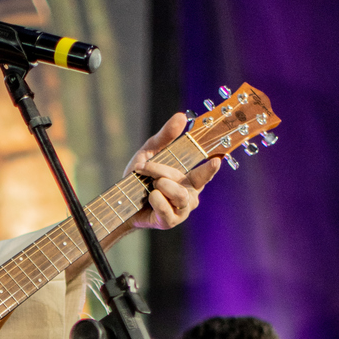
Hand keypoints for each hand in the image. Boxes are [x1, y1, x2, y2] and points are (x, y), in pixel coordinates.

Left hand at [125, 112, 220, 229]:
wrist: (121, 203)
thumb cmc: (138, 180)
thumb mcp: (150, 153)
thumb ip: (166, 136)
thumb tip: (181, 116)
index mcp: (189, 179)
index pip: (205, 173)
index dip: (211, 167)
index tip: (217, 160)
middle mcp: (190, 195)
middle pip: (187, 180)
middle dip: (163, 171)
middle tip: (146, 168)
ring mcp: (182, 210)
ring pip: (179, 194)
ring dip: (160, 185)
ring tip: (150, 186)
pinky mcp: (171, 221)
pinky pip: (166, 208)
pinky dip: (155, 199)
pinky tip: (149, 198)